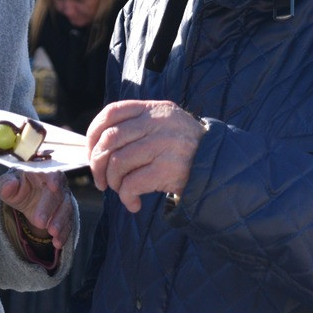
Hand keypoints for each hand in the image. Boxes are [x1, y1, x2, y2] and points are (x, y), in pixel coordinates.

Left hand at [0, 170, 74, 249]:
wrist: (26, 196)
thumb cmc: (17, 186)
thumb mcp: (6, 185)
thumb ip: (6, 184)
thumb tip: (10, 184)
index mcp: (43, 173)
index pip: (51, 173)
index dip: (53, 179)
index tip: (53, 187)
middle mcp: (58, 185)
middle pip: (58, 194)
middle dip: (50, 208)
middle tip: (39, 222)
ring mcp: (63, 200)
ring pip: (66, 209)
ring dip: (60, 221)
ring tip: (52, 233)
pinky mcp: (66, 214)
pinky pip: (68, 223)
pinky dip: (64, 233)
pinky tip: (57, 243)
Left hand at [86, 100, 205, 212]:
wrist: (221, 165)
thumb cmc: (185, 148)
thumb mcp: (166, 123)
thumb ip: (138, 125)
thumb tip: (98, 145)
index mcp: (154, 109)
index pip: (112, 112)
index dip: (94, 133)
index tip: (92, 152)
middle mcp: (158, 123)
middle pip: (110, 139)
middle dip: (97, 164)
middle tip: (101, 180)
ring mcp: (163, 145)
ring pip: (117, 163)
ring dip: (112, 182)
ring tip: (120, 190)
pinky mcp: (168, 169)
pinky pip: (131, 184)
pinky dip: (126, 197)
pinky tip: (133, 203)